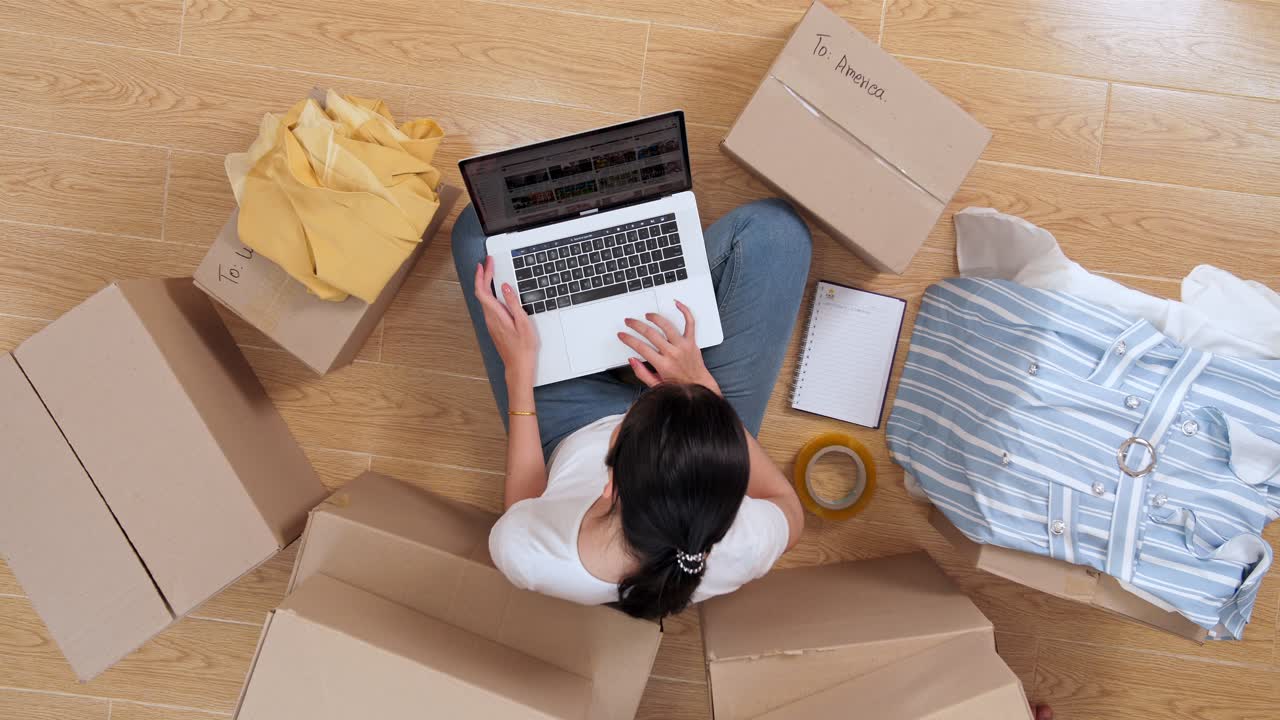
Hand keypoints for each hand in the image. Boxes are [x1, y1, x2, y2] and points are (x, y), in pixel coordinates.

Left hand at [474, 256, 538, 384]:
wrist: (518, 366)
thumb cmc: (523, 348)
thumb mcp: (523, 323)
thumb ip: (513, 303)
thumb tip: (506, 287)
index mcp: (496, 315)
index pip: (482, 290)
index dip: (481, 275)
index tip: (485, 264)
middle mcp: (490, 318)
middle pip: (481, 292)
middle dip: (483, 275)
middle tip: (488, 263)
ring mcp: (490, 323)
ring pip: (483, 299)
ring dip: (485, 284)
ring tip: (490, 272)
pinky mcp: (494, 326)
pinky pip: (488, 305)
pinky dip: (489, 293)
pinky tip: (496, 291)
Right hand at [617, 301, 719, 393]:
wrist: (699, 387)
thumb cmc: (679, 386)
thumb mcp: (656, 385)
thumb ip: (642, 373)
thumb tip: (632, 360)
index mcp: (663, 365)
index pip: (641, 347)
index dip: (629, 339)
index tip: (622, 335)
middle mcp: (673, 353)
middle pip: (651, 334)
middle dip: (636, 325)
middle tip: (629, 322)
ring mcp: (683, 346)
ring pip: (667, 326)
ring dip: (655, 318)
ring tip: (647, 315)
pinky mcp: (692, 342)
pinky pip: (690, 323)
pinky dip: (685, 311)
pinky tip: (678, 304)